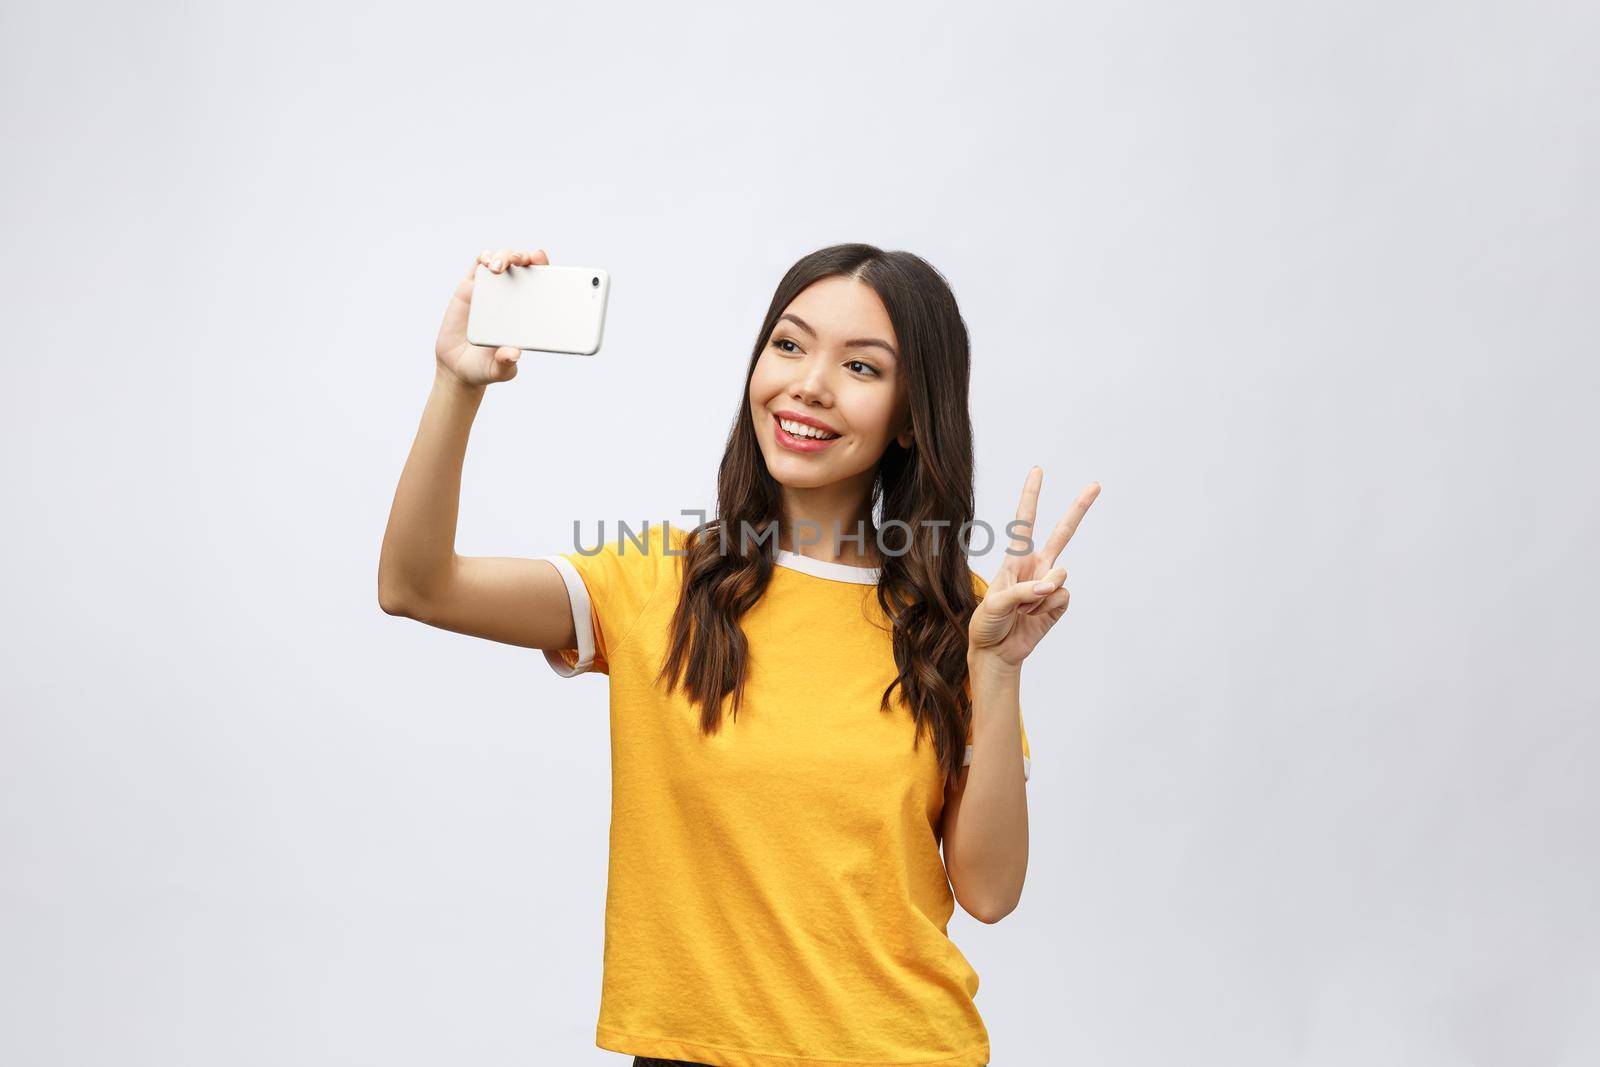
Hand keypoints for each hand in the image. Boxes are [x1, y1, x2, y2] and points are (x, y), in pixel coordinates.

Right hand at [434, 248, 548, 386]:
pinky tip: (486, 263)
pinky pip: (478, 266)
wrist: (458, 368)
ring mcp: (491, 290)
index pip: (541, 283)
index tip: (543, 262)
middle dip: (524, 256)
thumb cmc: (485, 367)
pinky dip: (483, 258)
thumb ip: (506, 363)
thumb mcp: (499, 370)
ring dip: (503, 256)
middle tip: (523, 260)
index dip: (545, 268)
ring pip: (501, 260)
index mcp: (527, 312)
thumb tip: (514, 353)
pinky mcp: (470, 289)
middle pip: (522, 266)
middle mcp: (511, 296)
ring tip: (499, 267)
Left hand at [968, 467, 1099, 667]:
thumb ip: (1021, 591)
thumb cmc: (987, 624)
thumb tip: (1051, 584)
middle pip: (1062, 533)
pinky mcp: (1058, 603)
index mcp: (1015, 559)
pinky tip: (1033, 618)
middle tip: (1095, 485)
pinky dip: (1046, 609)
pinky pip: (1061, 597)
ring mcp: (1049, 584)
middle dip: (1078, 509)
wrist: (996, 652)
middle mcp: (1035, 566)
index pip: (1024, 521)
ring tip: (1022, 610)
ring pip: (1060, 574)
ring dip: (1040, 594)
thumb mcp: (994, 605)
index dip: (1031, 496)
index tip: (1038, 470)